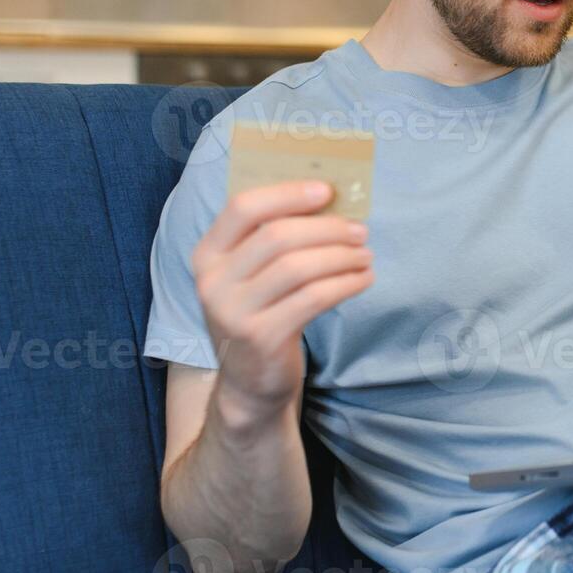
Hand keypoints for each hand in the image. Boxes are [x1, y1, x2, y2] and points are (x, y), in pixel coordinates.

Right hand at [191, 180, 374, 419]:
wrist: (249, 381)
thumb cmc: (261, 312)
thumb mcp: (251, 275)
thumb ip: (273, 238)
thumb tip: (329, 199)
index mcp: (207, 253)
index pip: (243, 207)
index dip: (287, 194)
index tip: (327, 190)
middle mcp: (213, 281)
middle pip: (276, 236)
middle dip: (326, 228)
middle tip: (359, 230)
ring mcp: (234, 312)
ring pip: (298, 267)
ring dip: (341, 256)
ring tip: (365, 255)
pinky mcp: (261, 337)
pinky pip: (313, 299)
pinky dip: (345, 284)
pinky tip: (362, 279)